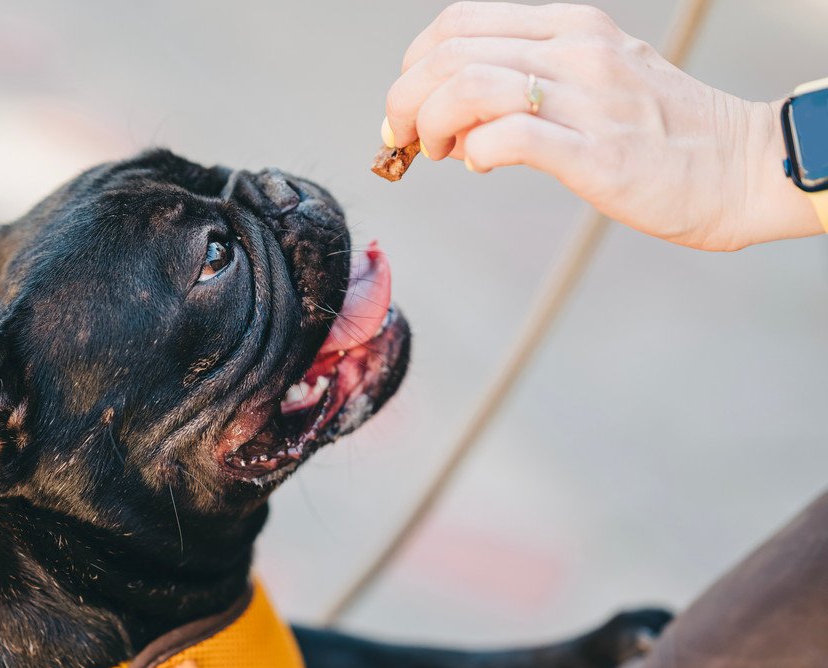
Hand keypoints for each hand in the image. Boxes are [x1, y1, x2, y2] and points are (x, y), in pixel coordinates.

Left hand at [381, 2, 822, 250]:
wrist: (740, 168)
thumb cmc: (660, 134)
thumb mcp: (596, 78)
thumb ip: (528, 83)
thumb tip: (453, 120)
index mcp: (571, 26)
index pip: (459, 22)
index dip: (414, 64)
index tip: (409, 106)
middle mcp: (576, 50)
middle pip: (449, 54)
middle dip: (404, 100)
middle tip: (404, 138)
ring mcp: (587, 98)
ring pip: (467, 88)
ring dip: (430, 126)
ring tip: (440, 152)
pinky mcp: (596, 152)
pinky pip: (508, 137)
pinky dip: (474, 153)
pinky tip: (480, 165)